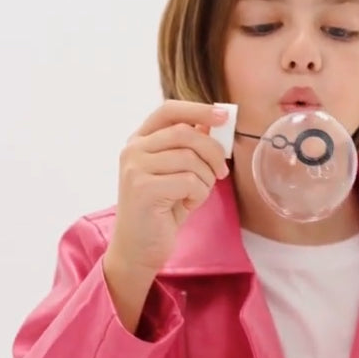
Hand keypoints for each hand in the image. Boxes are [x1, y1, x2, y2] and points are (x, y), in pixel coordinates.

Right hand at [107, 99, 229, 274]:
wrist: (139, 248)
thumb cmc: (162, 210)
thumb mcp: (178, 173)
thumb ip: (189, 147)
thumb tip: (214, 123)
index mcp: (140, 140)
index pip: (169, 110)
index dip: (199, 110)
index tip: (225, 116)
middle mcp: (133, 149)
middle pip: (186, 133)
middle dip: (213, 151)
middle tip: (222, 172)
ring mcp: (135, 168)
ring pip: (190, 158)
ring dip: (206, 178)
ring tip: (198, 193)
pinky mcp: (143, 188)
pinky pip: (189, 181)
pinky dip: (199, 194)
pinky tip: (188, 203)